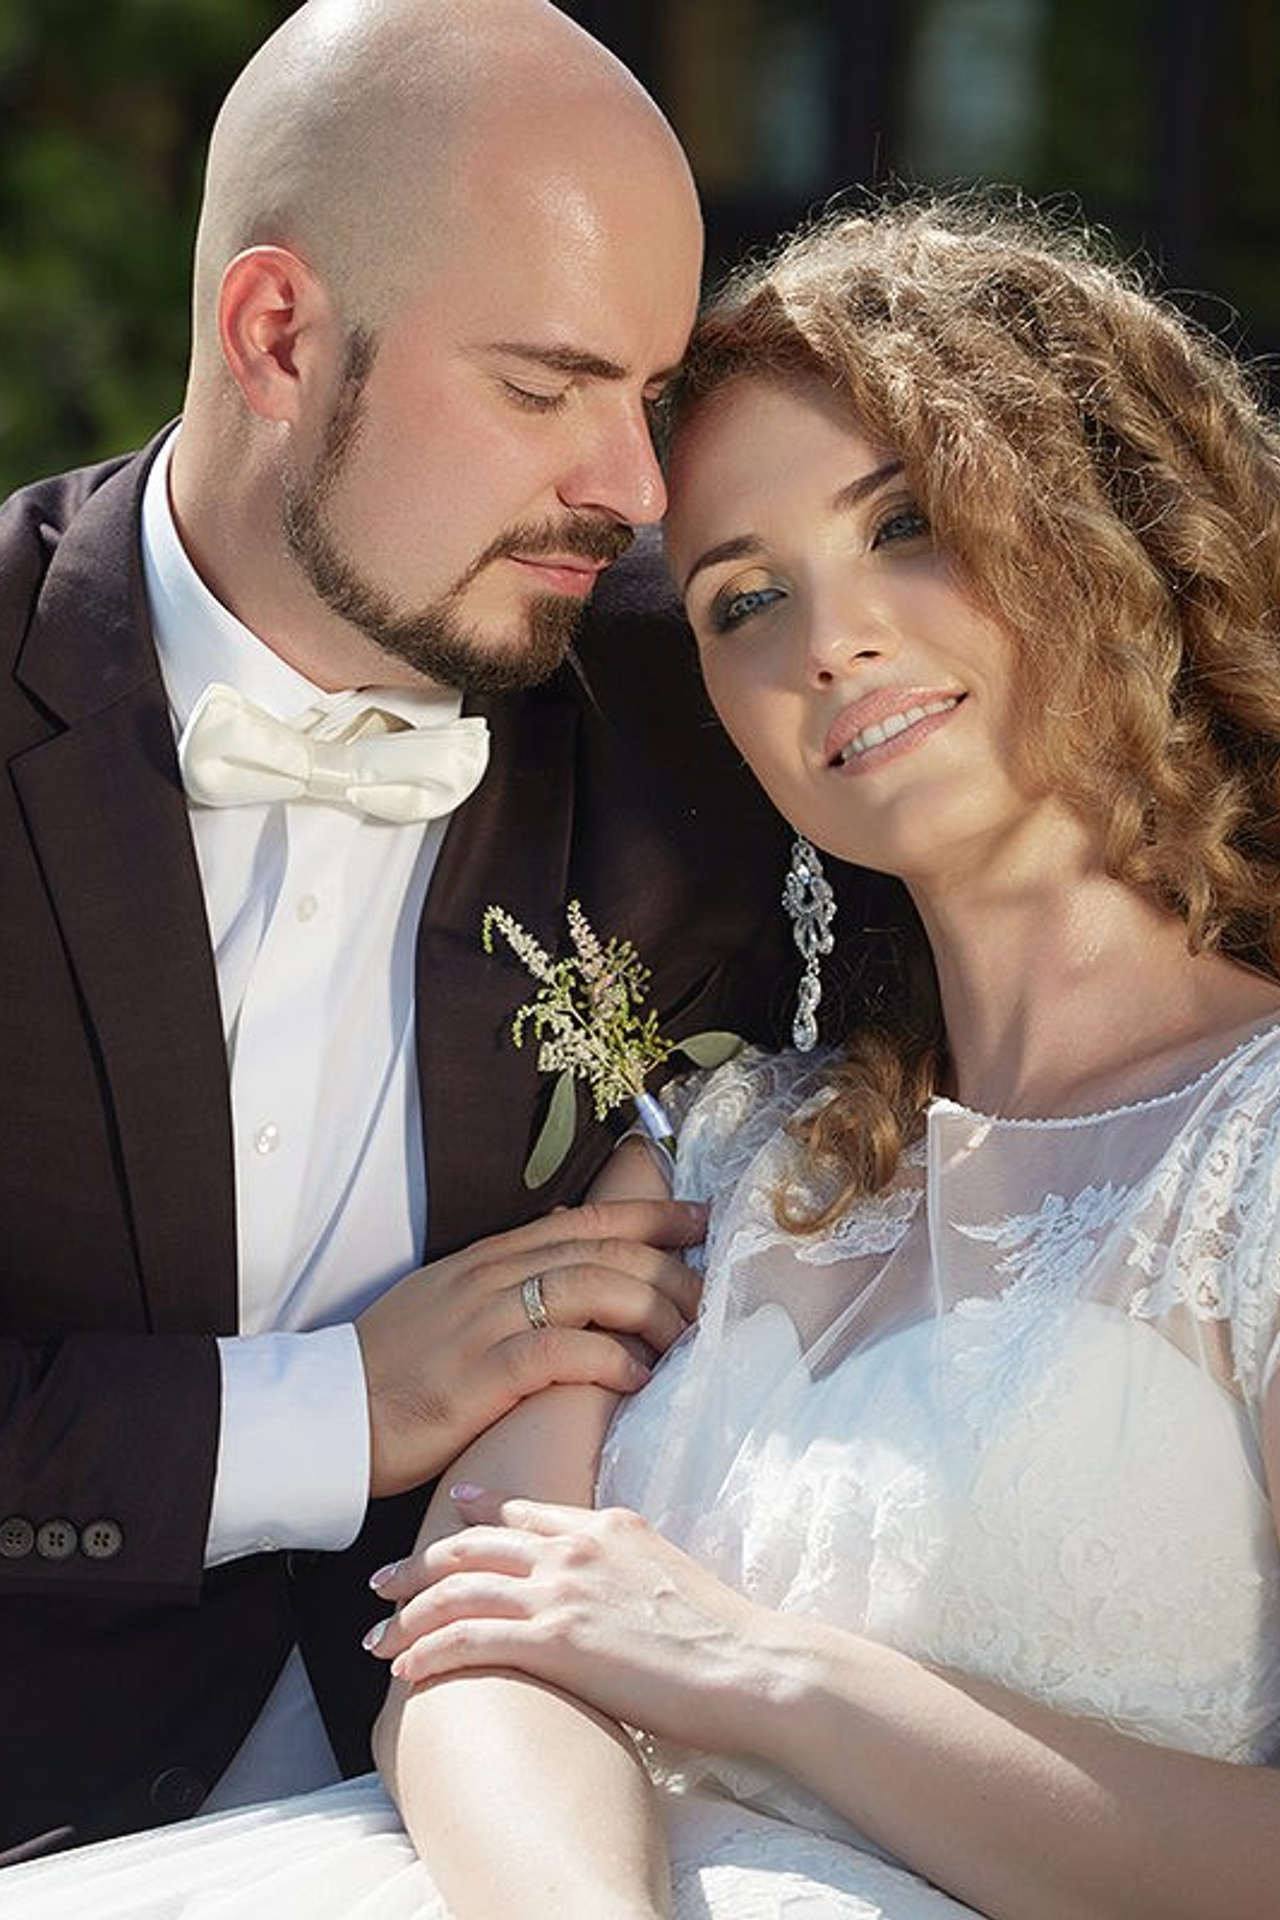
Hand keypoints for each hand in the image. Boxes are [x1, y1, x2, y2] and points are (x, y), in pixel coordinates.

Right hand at [355, 1200, 704, 1495]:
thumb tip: (569, 1269)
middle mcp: (491, 1277)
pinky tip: (638, 1377)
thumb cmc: (393, 1369)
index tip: (700, 1218)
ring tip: (683, 1338)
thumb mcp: (450, 1304)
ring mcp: (483, 1322)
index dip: (650, 1213)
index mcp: (488, 1257)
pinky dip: (609, 1359)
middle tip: (710, 1292)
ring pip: (591, 1288)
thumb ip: (507, 1284)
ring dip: (650, 1309)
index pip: (585, 1219)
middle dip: (668, 1264)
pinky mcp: (479, 1374)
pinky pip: (560, 1352)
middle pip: (602, 1249)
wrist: (329, 1414)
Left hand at [364, 1486, 764, 1754]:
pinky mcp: (555, 1641)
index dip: (477, 1512)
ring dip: (407, 1615)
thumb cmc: (722, 1638)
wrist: (750, 1666)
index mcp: (606, 1526)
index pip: (524, 1511)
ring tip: (376, 1637)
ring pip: (458, 1591)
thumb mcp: (667, 1574)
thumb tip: (606, 1591)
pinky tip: (405, 1669)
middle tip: (379, 1582)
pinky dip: (428, 1652)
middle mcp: (575, 1548)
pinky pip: (468, 1640)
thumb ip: (623, 1569)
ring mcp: (562, 1591)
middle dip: (418, 1565)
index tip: (447, 1514)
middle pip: (474, 1545)